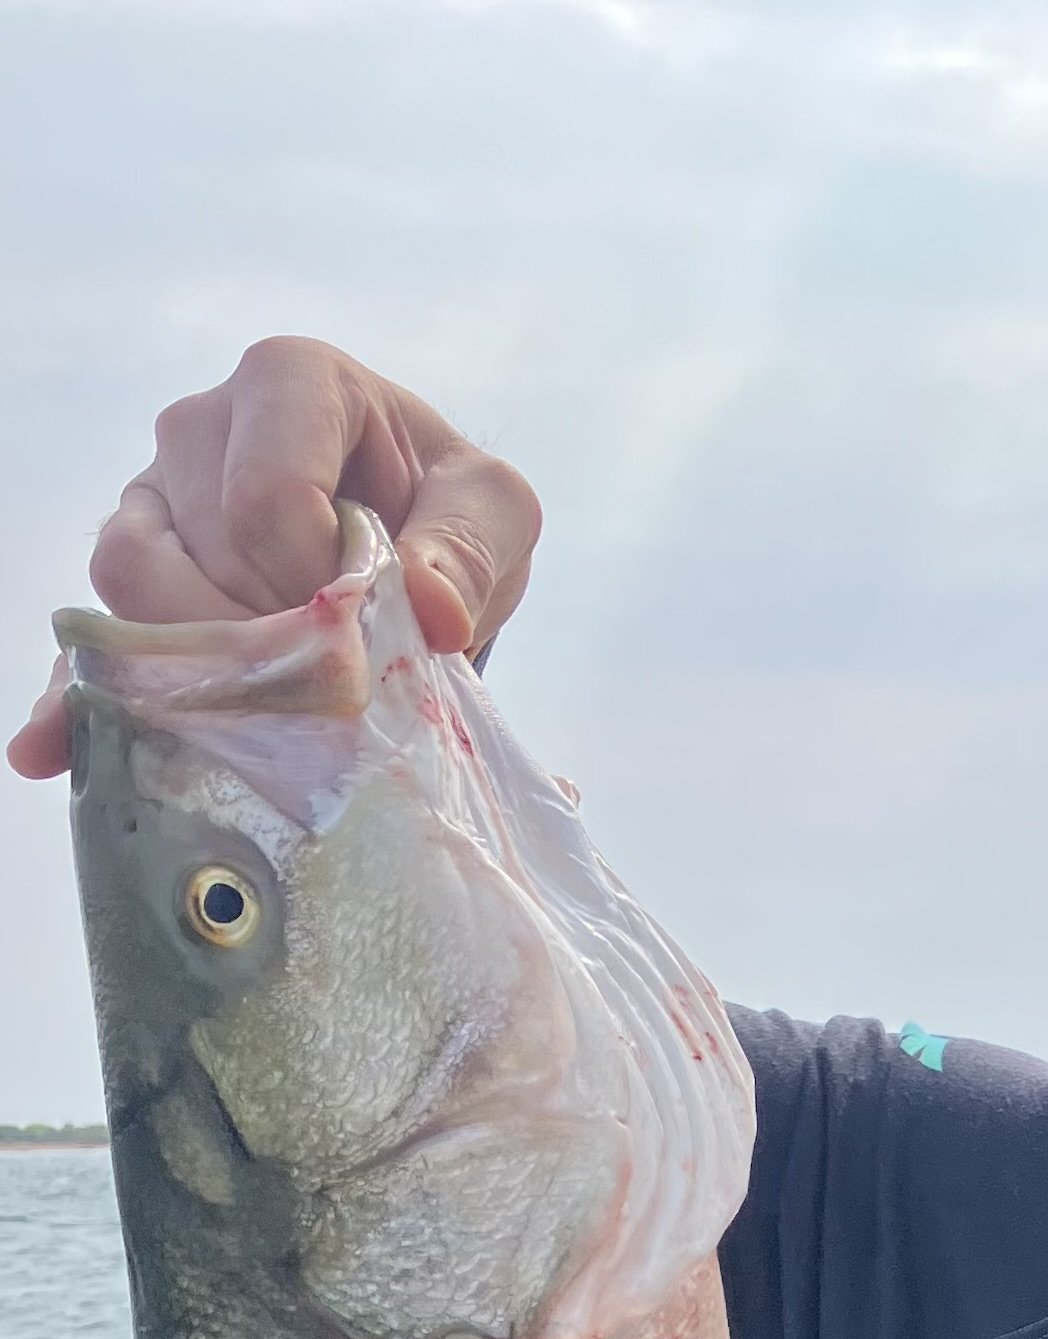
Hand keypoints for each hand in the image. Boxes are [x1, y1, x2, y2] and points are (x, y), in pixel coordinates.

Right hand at [9, 335, 540, 776]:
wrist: (417, 550)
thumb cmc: (448, 516)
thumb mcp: (494, 515)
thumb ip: (470, 549)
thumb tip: (429, 607)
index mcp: (290, 383)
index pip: (261, 500)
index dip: (309, 587)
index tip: (364, 622)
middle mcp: (199, 429)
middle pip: (187, 558)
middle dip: (260, 644)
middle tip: (328, 679)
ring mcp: (152, 501)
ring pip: (129, 597)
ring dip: (202, 673)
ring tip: (276, 703)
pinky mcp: (134, 575)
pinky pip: (90, 635)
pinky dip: (79, 698)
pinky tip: (55, 749)